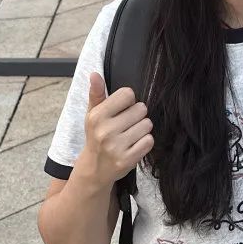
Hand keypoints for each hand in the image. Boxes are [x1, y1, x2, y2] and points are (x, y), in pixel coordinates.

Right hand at [83, 72, 153, 187]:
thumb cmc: (97, 136)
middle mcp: (105, 131)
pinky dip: (145, 142)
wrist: (94, 169)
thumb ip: (97, 93)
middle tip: (127, 125)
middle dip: (137, 116)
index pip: (128, 94)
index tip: (122, 110)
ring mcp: (116, 147)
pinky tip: (134, 145)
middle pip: (141, 109)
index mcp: (97, 116)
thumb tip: (95, 74)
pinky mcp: (127, 159)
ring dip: (142, 129)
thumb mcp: (93, 114)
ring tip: (130, 135)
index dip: (129, 101)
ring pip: (147, 125)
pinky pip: (149, 141)